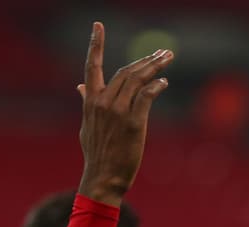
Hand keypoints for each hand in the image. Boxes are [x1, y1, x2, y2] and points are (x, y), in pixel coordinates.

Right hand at [77, 21, 173, 205]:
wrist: (103, 178)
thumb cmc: (97, 154)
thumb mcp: (86, 126)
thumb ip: (86, 103)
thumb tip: (80, 87)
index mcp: (91, 100)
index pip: (92, 66)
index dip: (95, 44)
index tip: (98, 26)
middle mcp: (103, 101)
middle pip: (126, 71)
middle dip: (146, 59)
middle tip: (164, 52)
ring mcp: (118, 111)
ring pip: (137, 80)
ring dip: (155, 67)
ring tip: (168, 59)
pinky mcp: (133, 122)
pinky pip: (146, 96)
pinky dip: (156, 87)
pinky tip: (164, 83)